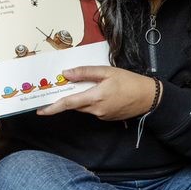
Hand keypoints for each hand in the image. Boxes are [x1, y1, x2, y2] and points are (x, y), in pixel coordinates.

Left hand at [38, 66, 155, 120]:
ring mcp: (102, 115)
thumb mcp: (107, 72)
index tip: (41, 110)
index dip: (53, 107)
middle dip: (69, 97)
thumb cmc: (130, 82)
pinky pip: (94, 109)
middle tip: (65, 87)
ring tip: (94, 86)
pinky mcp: (107, 117)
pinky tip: (104, 93)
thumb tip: (67, 73)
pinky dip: (93, 101)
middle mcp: (97, 110)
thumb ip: (85, 73)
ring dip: (83, 98)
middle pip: (75, 105)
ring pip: (85, 107)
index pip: (69, 103)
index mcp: (95, 97)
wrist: (149, 98)